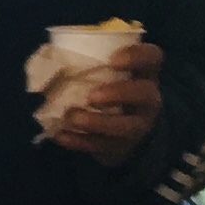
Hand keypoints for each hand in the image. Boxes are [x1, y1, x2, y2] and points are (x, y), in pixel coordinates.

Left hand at [43, 40, 165, 162]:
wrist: (127, 135)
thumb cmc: (111, 94)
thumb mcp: (111, 77)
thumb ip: (94, 66)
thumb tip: (52, 56)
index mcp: (145, 74)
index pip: (152, 57)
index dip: (136, 56)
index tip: (113, 60)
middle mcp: (147, 100)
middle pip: (144, 93)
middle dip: (118, 93)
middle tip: (92, 96)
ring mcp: (137, 127)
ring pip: (124, 126)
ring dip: (96, 122)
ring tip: (72, 118)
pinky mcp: (120, 148)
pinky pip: (101, 146)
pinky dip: (78, 141)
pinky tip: (60, 135)